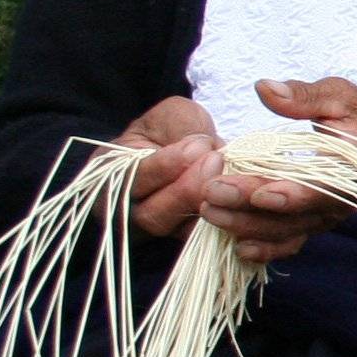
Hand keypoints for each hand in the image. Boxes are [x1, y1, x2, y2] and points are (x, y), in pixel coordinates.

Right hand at [114, 97, 222, 239]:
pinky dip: (227, 219)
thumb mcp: (169, 117)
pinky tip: (243, 198)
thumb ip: (177, 127)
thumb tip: (201, 149)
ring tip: (230, 175)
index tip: (198, 145)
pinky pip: (208, 238)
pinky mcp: (193, 239)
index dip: (165, 165)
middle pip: (153, 215)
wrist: (187, 151)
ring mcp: (163, 230)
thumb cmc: (172, 131)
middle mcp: (131, 212)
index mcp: (114, 177)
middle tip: (216, 160)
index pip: (132, 180)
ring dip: (209, 204)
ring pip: (181, 232)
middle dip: (188, 189)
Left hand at [199, 77, 356, 264]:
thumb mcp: (342, 96)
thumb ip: (305, 95)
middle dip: (248, 207)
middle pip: (293, 213)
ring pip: (286, 231)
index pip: (320, 186)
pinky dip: (266, 249)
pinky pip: (290, 242)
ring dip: (246, 226)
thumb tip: (263, 88)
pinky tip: (238, 248)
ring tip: (208, 212)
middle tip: (209, 196)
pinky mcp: (315, 222)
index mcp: (350, 168)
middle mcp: (339, 200)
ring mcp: (326, 215)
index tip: (257, 191)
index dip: (291, 193)